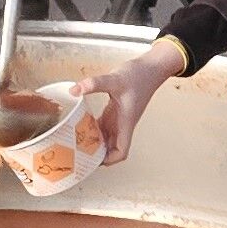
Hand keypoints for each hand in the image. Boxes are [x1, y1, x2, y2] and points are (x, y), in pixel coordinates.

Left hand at [73, 36, 191, 156]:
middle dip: (97, 154)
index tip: (94, 160)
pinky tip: (82, 124)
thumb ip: (94, 84)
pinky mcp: (116, 111)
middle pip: (112, 149)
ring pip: (107, 138)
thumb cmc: (139, 75)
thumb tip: (75, 90)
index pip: (122, 151)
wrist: (151, 67)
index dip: (110, 160)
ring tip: (77, 141)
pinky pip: (104, 126)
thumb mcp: (114, 79)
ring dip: (94, 142)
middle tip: (79, 152)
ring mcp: (120, 118)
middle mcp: (123, 124)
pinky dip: (94, 128)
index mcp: (126, 122)